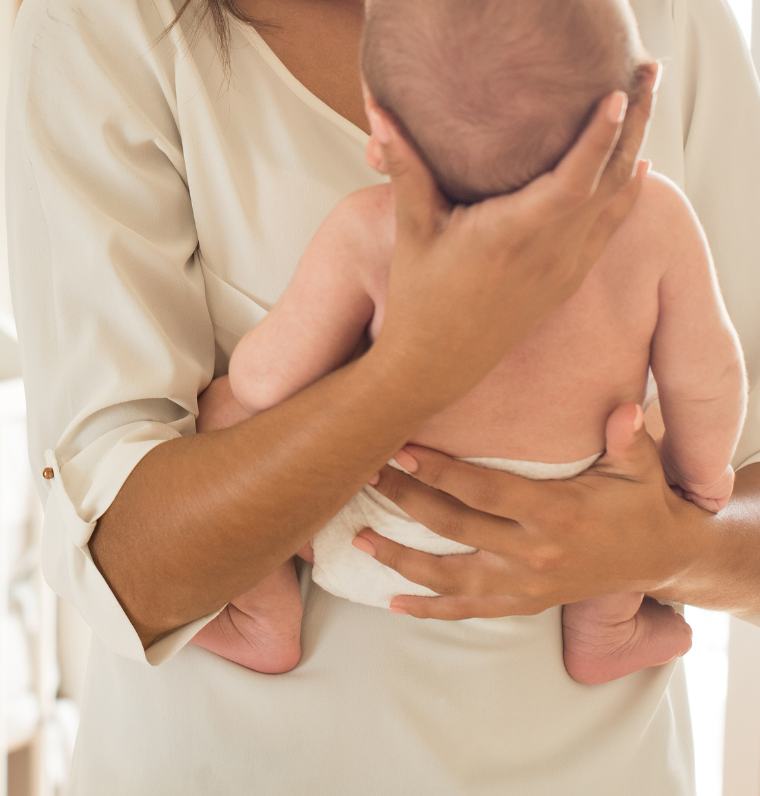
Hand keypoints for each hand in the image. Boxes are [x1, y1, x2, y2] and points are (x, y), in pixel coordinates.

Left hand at [351, 403, 708, 618]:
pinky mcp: (523, 603)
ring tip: (360, 538)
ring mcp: (525, 585)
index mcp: (556, 514)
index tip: (399, 448)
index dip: (439, 471)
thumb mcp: (639, 465)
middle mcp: (534, 554)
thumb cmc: (641, 500)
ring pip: (450, 578)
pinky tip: (393, 603)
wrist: (659, 559)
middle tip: (364, 473)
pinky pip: (468, 610)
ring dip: (401, 560)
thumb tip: (624, 410)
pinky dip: (429, 609)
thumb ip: (628, 437)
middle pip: (455, 527)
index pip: (484, 491)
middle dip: (405, 499)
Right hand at [361, 65, 657, 415]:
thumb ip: (404, 164)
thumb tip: (380, 108)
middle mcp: (550, 251)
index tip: (617, 92)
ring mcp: (565, 266)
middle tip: (650, 70)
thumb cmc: (419, 295)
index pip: (571, 180)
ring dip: (638, 146)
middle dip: (636, 121)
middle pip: (611, 178)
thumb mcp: (411, 227)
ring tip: (649, 99)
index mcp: (511, 235)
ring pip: (619, 198)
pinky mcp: (569, 277)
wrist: (437, 365)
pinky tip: (637, 162)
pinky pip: (611, 225)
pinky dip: (629, 189)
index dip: (598, 136)